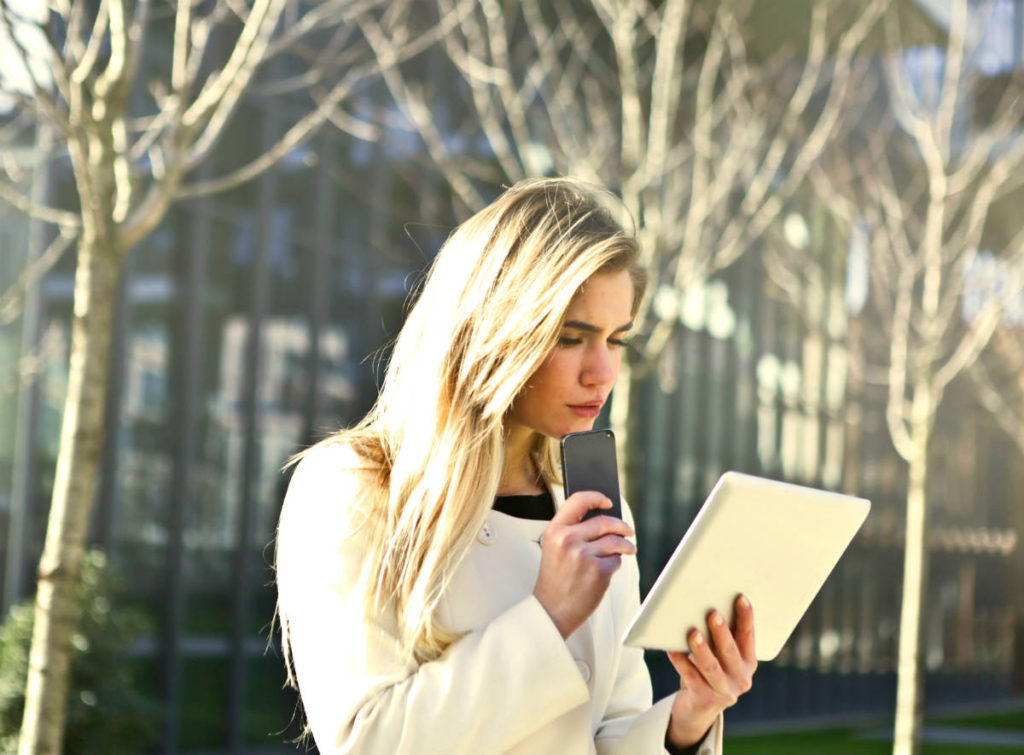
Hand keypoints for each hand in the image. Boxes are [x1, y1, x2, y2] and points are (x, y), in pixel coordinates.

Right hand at [533, 491, 635, 638]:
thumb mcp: (554, 548)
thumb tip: (605, 518)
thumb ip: (572, 531)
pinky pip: (616, 560)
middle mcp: (568, 539)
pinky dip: (615, 564)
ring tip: (629, 549)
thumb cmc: (555, 579)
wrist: (552, 611)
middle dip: (622, 526)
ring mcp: (583, 555)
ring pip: (615, 541)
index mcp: (555, 530)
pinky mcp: (598, 571)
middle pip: (605, 521)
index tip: (608, 501)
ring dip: (626, 545)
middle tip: (628, 531)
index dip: (596, 497)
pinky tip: (607, 570)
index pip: (578, 501)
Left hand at [666, 595, 756, 748]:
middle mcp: (741, 678)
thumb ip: (720, 636)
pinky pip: (690, 677)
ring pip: (711, 667)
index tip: (740, 598)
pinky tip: (671, 649)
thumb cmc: (709, 668)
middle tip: (713, 613)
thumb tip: (706, 603)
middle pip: (729, 651)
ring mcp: (724, 692)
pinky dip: (680, 662)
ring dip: (702, 649)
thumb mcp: (721, 654)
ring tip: (693, 633)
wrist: (699, 706)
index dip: (746, 617)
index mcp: (749, 662)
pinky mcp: (704, 699)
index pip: (748, 637)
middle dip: (721, 632)